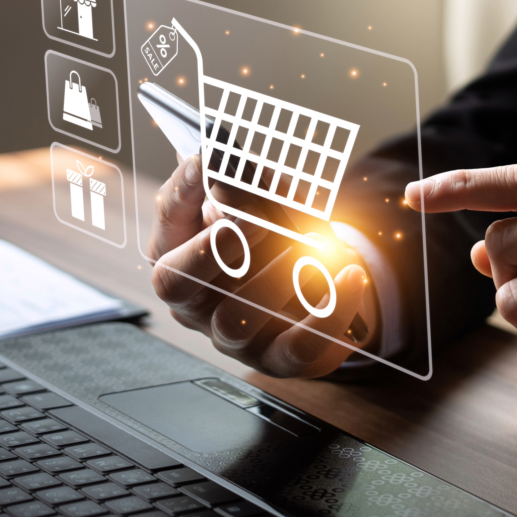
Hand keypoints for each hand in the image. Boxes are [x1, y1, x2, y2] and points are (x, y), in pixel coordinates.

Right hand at [149, 154, 378, 377]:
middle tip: (255, 220)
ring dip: (274, 281)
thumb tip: (221, 162)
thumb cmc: (275, 237)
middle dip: (213, 250)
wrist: (317, 283)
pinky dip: (328, 312)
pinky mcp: (276, 360)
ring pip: (235, 320)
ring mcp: (230, 337)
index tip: (204, 156)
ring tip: (307, 248)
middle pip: (176, 283)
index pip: (166, 220)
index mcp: (178, 251)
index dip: (182, 189)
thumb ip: (242, 182)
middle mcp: (193, 300)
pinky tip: (351, 275)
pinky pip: (298, 347)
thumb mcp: (260, 199)